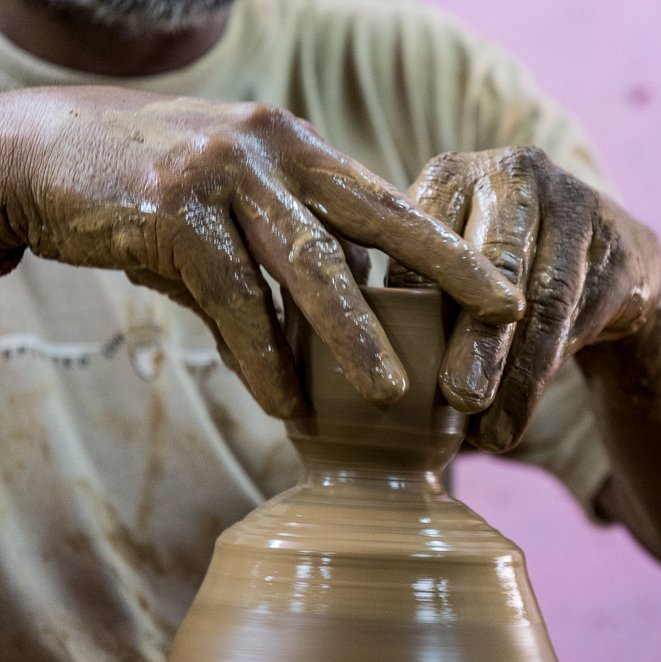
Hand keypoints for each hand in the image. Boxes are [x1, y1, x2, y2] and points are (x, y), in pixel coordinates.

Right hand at [0, 87, 522, 416]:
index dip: (448, 246)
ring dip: (352, 335)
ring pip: (307, 264)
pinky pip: (231, 299)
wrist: (44, 150)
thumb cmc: (154, 186)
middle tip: (503, 315)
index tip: (502, 286)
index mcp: (299, 148)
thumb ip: (290, 254)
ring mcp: (222, 176)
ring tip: (390, 393)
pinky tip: (283, 402)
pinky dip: (259, 355)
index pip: (389, 201)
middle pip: (376, 218)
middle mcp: (272, 151)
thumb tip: (339, 329)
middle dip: (446, 269)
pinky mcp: (172, 213)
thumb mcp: (236, 205)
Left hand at [389, 146, 660, 451]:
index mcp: (452, 174)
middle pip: (491, 259)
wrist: (607, 259)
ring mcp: (570, 202)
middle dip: (473, 336)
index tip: (388, 371)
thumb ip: (414, 303)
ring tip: (487, 432)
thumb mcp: (452, 270)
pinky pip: (576, 317)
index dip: (405, 307)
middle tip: (457, 399)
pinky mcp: (613, 242)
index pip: (420, 239)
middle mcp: (512, 174)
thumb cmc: (502, 275)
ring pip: (540, 296)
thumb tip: (354, 380)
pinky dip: (540, 378)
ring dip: (514, 371)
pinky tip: (513, 423)